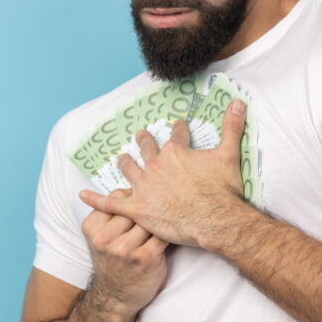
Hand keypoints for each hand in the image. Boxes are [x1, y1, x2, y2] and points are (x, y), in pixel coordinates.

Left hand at [79, 100, 248, 249]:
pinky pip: (112, 202)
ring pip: (129, 171)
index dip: (179, 130)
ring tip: (120, 158)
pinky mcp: (138, 208)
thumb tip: (238, 102)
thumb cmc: (222, 190)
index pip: (177, 135)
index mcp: (176, 152)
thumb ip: (232, 127)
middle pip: (147, 149)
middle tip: (140, 136)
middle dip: (144, 142)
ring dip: (124, 163)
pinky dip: (96, 199)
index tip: (178, 126)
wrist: (215, 219)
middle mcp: (156, 166)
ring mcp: (145, 187)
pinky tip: (83, 195)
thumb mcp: (229, 154)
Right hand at [80, 188, 169, 321]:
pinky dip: (168, 233)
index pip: (116, 197)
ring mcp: (125, 249)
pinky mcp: (146, 258)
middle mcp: (105, 238)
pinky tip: (171, 230)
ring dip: (158, 219)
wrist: (115, 297)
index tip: (140, 197)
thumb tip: (131, 184)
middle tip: (157, 205)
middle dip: (147, 206)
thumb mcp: (99, 237)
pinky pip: (162, 235)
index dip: (132, 196)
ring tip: (164, 218)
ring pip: (149, 219)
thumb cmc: (111, 262)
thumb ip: (109, 214)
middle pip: (134, 207)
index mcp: (92, 227)